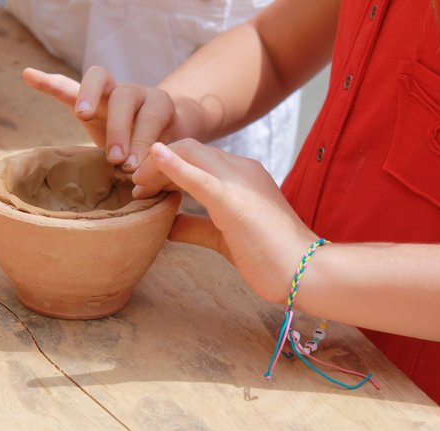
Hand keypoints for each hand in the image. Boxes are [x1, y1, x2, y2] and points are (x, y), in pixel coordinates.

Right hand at [23, 66, 180, 185]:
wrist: (158, 142)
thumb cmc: (162, 156)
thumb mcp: (166, 160)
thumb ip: (158, 166)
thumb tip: (144, 182)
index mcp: (160, 105)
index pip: (151, 116)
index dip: (143, 141)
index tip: (134, 168)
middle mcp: (136, 92)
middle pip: (125, 96)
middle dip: (120, 129)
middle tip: (116, 160)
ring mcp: (111, 92)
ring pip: (99, 79)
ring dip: (89, 95)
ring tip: (82, 113)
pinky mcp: (89, 100)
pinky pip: (68, 87)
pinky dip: (49, 83)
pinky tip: (28, 75)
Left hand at [134, 139, 318, 303]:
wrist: (304, 271)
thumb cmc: (268, 256)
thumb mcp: (222, 236)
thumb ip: (195, 226)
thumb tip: (167, 224)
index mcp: (242, 174)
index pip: (197, 157)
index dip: (167, 167)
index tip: (146, 188)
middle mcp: (241, 169)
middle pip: (190, 149)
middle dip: (156, 163)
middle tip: (135, 186)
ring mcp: (240, 181)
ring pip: (191, 154)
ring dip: (158, 166)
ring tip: (138, 186)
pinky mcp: (235, 202)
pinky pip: (201, 177)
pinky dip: (175, 165)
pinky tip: (155, 155)